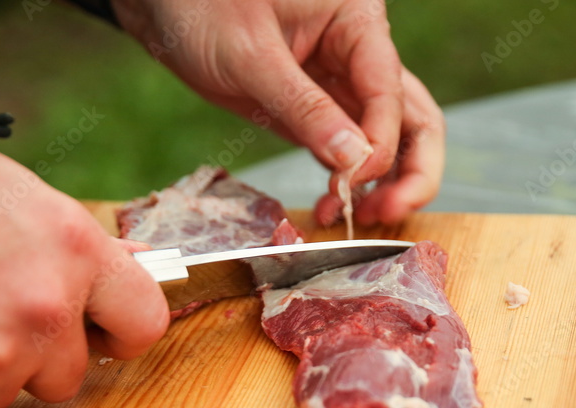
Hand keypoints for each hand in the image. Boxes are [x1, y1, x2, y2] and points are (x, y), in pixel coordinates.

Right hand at [0, 120, 168, 407]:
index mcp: (73, 250)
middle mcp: (43, 309)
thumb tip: (132, 269)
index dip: (123, 331)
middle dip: (40, 355)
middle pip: (73, 373)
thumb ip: (77, 248)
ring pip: (12, 393)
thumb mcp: (16, 196)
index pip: (145, 321)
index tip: (104, 333)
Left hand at [113, 0, 444, 224]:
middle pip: (413, 116)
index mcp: (357, 21)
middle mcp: (360, 53)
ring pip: (388, 138)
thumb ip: (304, 107)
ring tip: (358, 219)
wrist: (162, 8)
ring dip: (382, 183)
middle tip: (386, 213)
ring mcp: (340, 85)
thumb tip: (355, 161)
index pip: (390, 91)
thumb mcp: (252, 55)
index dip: (381, 143)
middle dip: (411, 169)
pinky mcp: (316, 111)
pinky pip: (348, 150)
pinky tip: (330, 208)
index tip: (354, 183)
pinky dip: (347, 182)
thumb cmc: (202, 7)